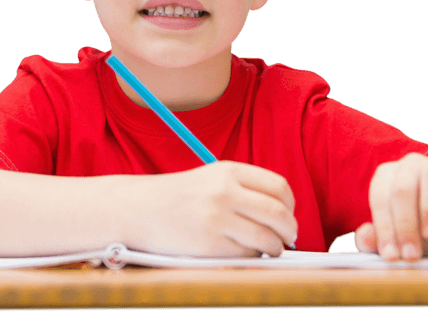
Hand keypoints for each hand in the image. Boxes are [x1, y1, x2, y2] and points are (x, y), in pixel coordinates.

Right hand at [125, 161, 297, 257]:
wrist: (137, 209)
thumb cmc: (178, 197)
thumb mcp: (211, 178)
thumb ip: (244, 188)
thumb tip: (282, 214)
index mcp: (228, 171)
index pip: (278, 187)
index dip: (290, 205)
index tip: (288, 215)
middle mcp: (224, 192)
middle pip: (278, 213)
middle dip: (290, 230)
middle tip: (290, 238)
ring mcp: (216, 219)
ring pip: (266, 238)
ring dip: (275, 247)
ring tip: (271, 249)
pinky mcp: (208, 245)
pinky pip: (245, 254)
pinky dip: (253, 257)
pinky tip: (247, 253)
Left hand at [355, 153, 427, 260]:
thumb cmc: (418, 231)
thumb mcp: (397, 239)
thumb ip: (376, 238)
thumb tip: (365, 237)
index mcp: (387, 176)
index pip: (380, 198)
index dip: (384, 228)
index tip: (391, 257)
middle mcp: (411, 165)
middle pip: (403, 187)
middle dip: (405, 224)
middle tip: (412, 255)